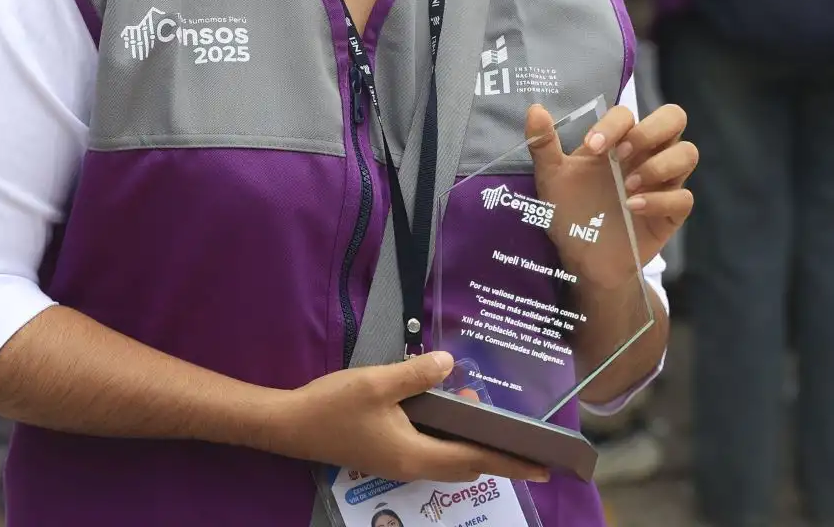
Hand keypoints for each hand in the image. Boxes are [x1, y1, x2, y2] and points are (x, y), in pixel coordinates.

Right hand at [270, 351, 551, 483]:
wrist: (290, 425)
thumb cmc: (334, 405)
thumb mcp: (377, 382)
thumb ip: (417, 375)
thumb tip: (451, 366)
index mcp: (416, 454)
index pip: (474, 460)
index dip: (510, 462)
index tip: (543, 467)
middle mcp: (412, 466)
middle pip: (465, 465)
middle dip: (494, 452)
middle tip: (521, 436)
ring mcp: (397, 463)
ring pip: (446, 458)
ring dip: (467, 440)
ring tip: (479, 411)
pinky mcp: (386, 455)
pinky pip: (430, 451)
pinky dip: (446, 437)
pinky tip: (444, 411)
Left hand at [529, 102, 695, 285]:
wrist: (580, 257)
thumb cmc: (569, 211)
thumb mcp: (551, 178)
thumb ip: (543, 144)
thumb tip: (535, 109)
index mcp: (618, 141)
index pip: (630, 113)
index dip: (615, 123)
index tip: (594, 146)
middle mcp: (645, 155)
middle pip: (674, 118)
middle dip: (651, 130)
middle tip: (623, 154)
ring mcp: (662, 183)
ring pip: (688, 153)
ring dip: (659, 164)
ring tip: (627, 185)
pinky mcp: (671, 213)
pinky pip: (683, 197)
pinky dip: (659, 200)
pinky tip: (633, 208)